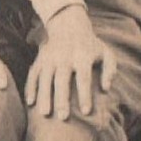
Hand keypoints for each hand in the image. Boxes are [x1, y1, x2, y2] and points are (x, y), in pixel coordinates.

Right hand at [26, 4, 116, 119]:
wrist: (68, 23)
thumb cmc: (91, 45)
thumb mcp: (106, 53)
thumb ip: (110, 70)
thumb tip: (106, 89)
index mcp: (82, 56)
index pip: (83, 78)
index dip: (84, 95)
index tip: (85, 111)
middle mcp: (64, 57)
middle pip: (62, 80)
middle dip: (61, 99)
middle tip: (62, 117)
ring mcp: (49, 58)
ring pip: (45, 78)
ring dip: (44, 96)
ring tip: (44, 114)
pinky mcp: (40, 59)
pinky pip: (33, 74)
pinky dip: (30, 88)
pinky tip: (30, 102)